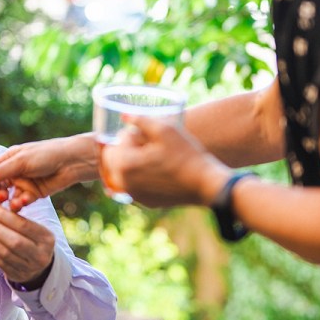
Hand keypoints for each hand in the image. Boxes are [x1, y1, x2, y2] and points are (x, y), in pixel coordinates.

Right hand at [0, 134, 98, 210]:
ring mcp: (23, 183)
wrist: (71, 162)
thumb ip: (1, 171)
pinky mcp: (33, 194)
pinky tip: (26, 200)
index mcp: (8, 159)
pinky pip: (21, 202)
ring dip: (9, 201)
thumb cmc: (46, 154)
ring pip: (8, 197)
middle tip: (1, 196)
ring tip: (14, 202)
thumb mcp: (21, 161)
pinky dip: (21, 203)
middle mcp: (13, 172)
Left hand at [0, 201, 54, 287]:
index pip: (24, 225)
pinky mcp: (17, 275)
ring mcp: (28, 267)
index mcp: (46, 238)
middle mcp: (40, 254)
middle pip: (14, 241)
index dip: (4, 216)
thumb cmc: (33, 240)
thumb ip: (15, 216)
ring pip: (5, 252)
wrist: (40, 265)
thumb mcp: (33, 227)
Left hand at [103, 115, 230, 207]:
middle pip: (114, 160)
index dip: (130, 134)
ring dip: (131, 163)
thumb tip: (124, 116)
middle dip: (126, 149)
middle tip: (147, 144)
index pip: (115, 142)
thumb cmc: (186, 154)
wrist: (205, 184)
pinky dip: (139, 177)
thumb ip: (141, 120)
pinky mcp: (145, 202)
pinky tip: (157, 171)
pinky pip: (134, 186)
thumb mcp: (165, 129)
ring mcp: (134, 196)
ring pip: (123, 174)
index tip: (146, 135)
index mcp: (124, 165)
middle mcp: (123, 184)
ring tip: (152, 156)